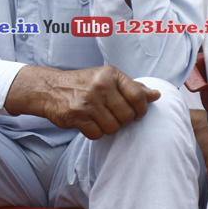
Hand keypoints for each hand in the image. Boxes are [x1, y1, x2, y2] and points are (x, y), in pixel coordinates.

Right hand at [4, 64, 160, 139]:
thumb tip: (157, 95)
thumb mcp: (108, 79)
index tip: (136, 113)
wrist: (50, 88)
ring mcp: (88, 101)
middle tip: (112, 115)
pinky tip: (88, 122)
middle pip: (127, 116)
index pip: (138, 96)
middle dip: (122, 120)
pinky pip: (97, 134)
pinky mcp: (76, 116)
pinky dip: (95, 132)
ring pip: (113, 128)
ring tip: (99, 118)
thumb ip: (133, 88)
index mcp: (111, 74)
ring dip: (108, 127)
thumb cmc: (84, 84)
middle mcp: (100, 85)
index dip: (141, 110)